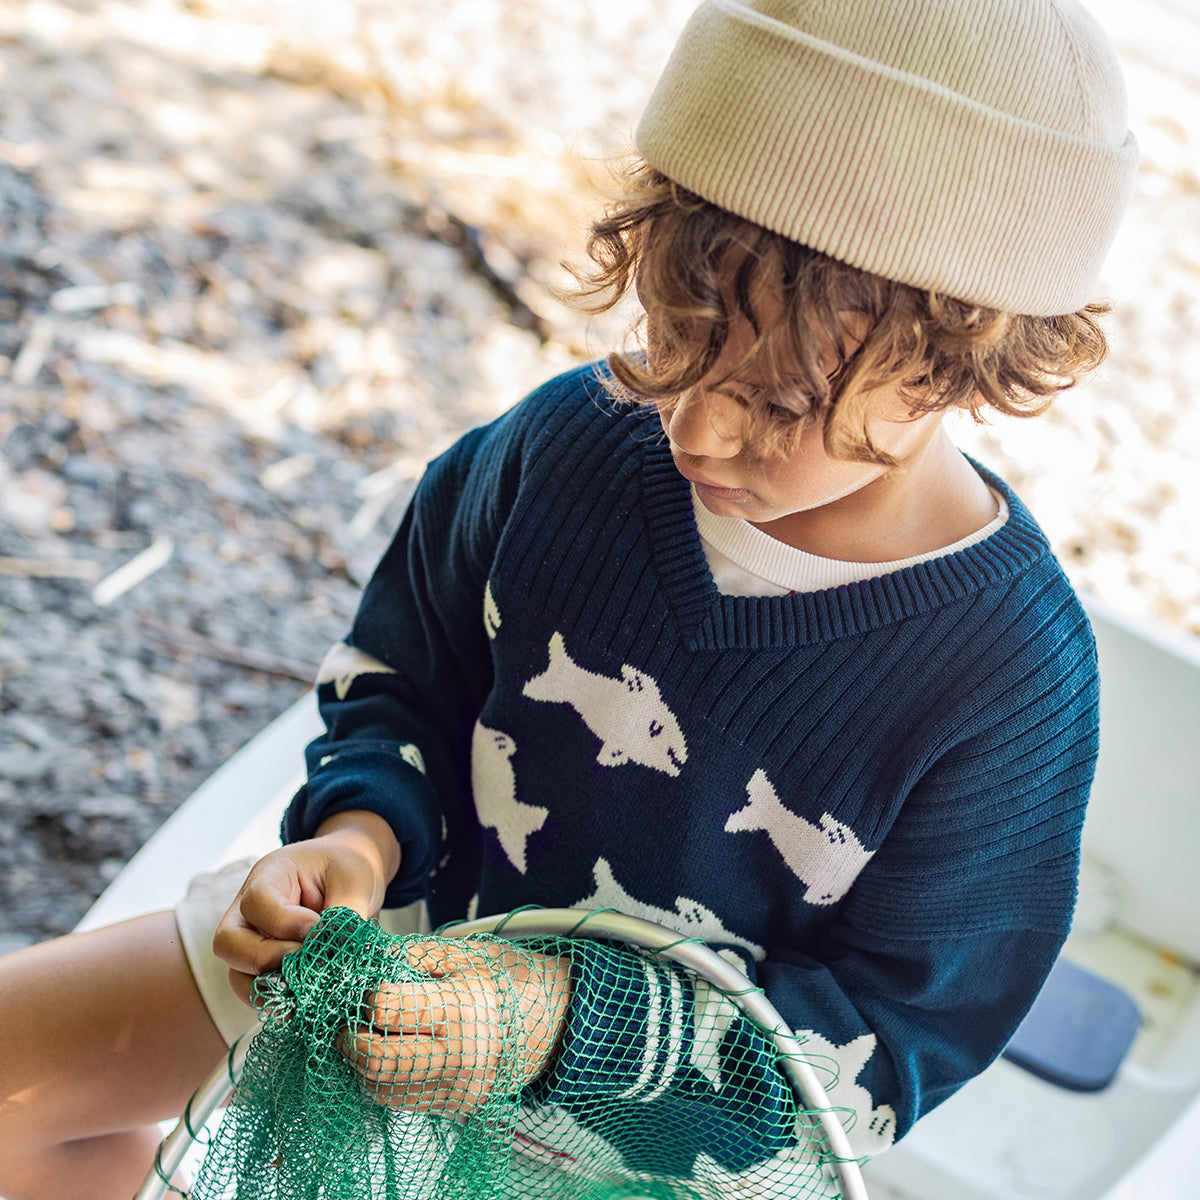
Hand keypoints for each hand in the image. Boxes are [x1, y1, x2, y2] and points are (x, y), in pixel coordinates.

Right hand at [213, 811, 399, 1004]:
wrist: (349, 876)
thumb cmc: (347, 868)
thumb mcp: (354, 879)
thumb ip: (346, 913)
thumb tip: (341, 955)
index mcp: (269, 876)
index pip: (257, 902)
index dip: (285, 923)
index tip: (320, 929)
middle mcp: (249, 911)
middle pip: (228, 944)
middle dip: (265, 960)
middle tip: (307, 962)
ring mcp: (253, 941)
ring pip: (237, 976)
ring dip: (270, 989)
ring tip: (309, 988)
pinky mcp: (266, 967)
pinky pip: (259, 992)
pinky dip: (281, 1002)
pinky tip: (311, 1000)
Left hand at [339, 940, 571, 1114]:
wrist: (555, 1019)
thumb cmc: (510, 979)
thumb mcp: (469, 953)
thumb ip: (417, 956)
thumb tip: (369, 960)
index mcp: (461, 1009)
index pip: (386, 1011)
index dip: (367, 997)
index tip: (368, 989)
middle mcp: (460, 1056)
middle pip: (377, 1061)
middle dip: (350, 1040)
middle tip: (347, 1022)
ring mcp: (459, 1089)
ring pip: (383, 1090)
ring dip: (364, 1065)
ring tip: (370, 1038)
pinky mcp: (457, 1108)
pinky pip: (403, 1102)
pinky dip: (387, 1081)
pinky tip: (395, 1055)